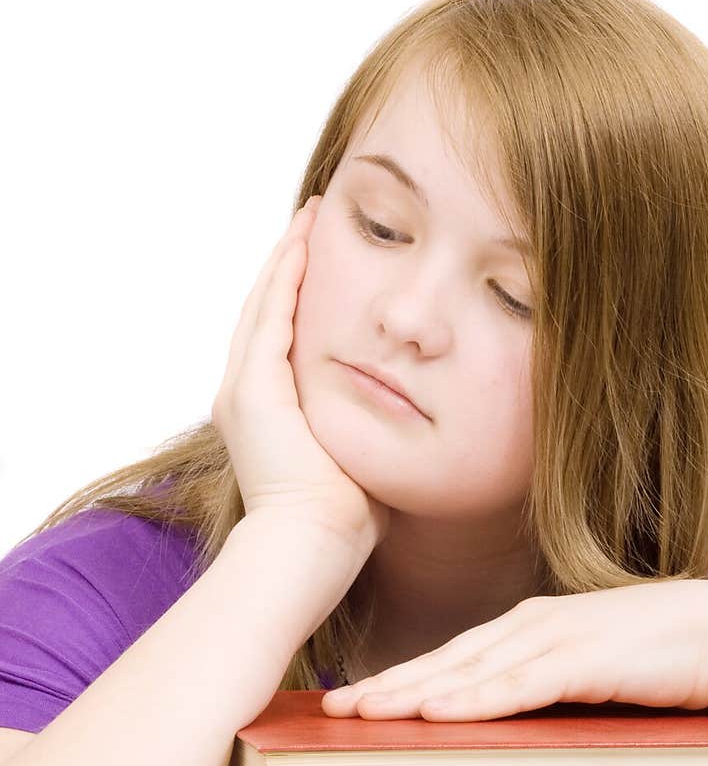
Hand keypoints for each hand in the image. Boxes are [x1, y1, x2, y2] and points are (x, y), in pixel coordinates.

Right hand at [212, 195, 388, 546]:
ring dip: (286, 259)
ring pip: (263, 305)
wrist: (310, 547)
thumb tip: (407, 411)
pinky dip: (286, 276)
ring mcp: (242, 391)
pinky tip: (304, 242)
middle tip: (309, 221)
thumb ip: (368, 426)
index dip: (297, 296)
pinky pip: (271, 316)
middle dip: (288, 264)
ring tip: (307, 218)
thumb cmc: (344, 520)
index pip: (278, 338)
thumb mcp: (357, 456)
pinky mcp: (253, 389)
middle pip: (264, 312)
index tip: (321, 260)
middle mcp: (242, 396)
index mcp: (264, 414)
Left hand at [320, 578, 707, 720]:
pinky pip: (517, 686)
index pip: (451, 658)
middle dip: (386, 686)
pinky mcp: (583, 660)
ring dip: (413, 693)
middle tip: (333, 709)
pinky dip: (474, 699)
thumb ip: (544, 690)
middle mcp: (531, 627)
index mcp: (529, 628)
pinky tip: (436, 713)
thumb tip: (500, 726)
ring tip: (364, 714)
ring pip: (468, 671)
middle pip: (444, 662)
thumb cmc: (659, 658)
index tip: (355, 699)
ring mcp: (555, 640)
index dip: (399, 678)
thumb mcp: (587, 673)